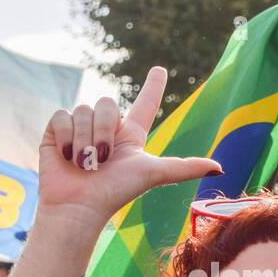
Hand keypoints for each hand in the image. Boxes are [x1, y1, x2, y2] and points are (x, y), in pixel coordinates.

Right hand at [38, 67, 222, 230]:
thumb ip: (185, 168)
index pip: (145, 105)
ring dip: (85, 140)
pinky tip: (67, 157)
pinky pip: (62, 115)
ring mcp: (81, 129)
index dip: (153, 87)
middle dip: (104, 132)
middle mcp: (107, 130)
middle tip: (102, 160)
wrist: (79, 206)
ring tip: (84, 164)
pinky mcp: (57, 132)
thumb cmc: (116, 192)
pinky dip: (67, 136)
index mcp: (132, 137)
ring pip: (84, 110)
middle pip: (107, 104)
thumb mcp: (154, 174)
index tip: (160, 69)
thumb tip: (220, 169)